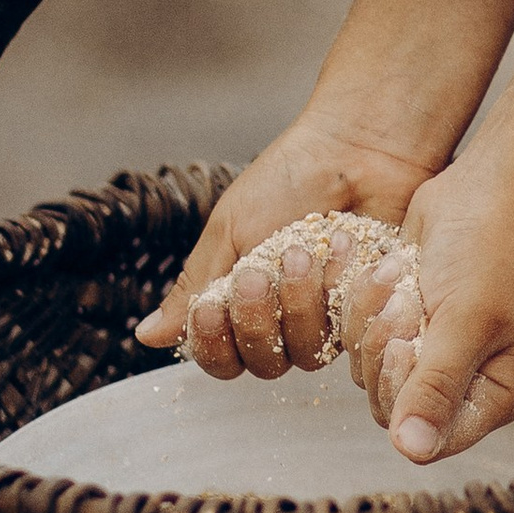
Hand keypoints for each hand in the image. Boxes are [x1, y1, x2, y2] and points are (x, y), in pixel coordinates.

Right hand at [135, 118, 445, 378]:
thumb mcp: (230, 230)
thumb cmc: (287, 179)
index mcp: (243, 304)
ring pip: (306, 354)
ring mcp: (329, 317)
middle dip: (255, 320)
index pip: (220, 358)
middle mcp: (285, 320)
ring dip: (297, 304)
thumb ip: (195, 285)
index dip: (212, 344)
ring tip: (300, 252)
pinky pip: (348, 330)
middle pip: (262, 364)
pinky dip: (338, 289)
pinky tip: (340, 246)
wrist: (355, 147)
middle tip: (256, 272)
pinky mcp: (367, 307)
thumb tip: (146, 335)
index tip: (209, 306)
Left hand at [343, 148, 513, 463]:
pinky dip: (366, 301)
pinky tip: (394, 265)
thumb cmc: (492, 249)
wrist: (490, 185)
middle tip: (407, 303)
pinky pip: (360, 334)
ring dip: (373, 319)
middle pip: (389, 405)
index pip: (431, 437)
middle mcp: (465, 381)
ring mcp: (432, 351)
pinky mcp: (405, 320)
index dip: (405, 396)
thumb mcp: (467, 320)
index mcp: (496, 394)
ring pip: (367, 368)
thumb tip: (411, 453)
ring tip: (403, 277)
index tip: (408, 343)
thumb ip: (436, 387)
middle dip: (386, 350)